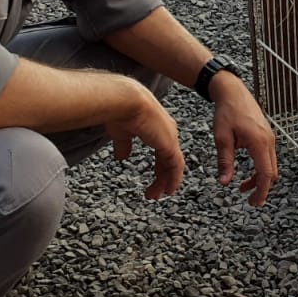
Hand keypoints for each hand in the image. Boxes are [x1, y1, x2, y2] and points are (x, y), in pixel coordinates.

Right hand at [104, 80, 184, 199]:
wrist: (126, 101)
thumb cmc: (121, 111)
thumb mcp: (121, 133)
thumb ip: (124, 145)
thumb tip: (122, 157)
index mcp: (157, 128)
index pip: (162, 151)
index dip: (159, 166)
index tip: (154, 179)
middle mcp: (167, 132)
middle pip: (169, 159)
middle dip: (162, 176)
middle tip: (154, 191)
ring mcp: (170, 138)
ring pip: (173, 165)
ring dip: (165, 182)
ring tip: (156, 195)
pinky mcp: (170, 145)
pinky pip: (176, 167)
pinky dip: (173, 180)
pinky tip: (168, 190)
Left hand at [209, 72, 277, 206]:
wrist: (233, 92)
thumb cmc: (226, 112)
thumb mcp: (222, 139)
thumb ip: (225, 162)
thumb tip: (224, 182)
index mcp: (259, 143)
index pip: (265, 174)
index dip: (261, 191)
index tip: (254, 203)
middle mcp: (269, 141)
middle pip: (271, 173)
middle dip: (261, 188)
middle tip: (249, 200)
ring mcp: (269, 138)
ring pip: (270, 166)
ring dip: (260, 179)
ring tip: (243, 187)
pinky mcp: (266, 136)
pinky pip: (267, 157)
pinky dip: (260, 168)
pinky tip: (247, 172)